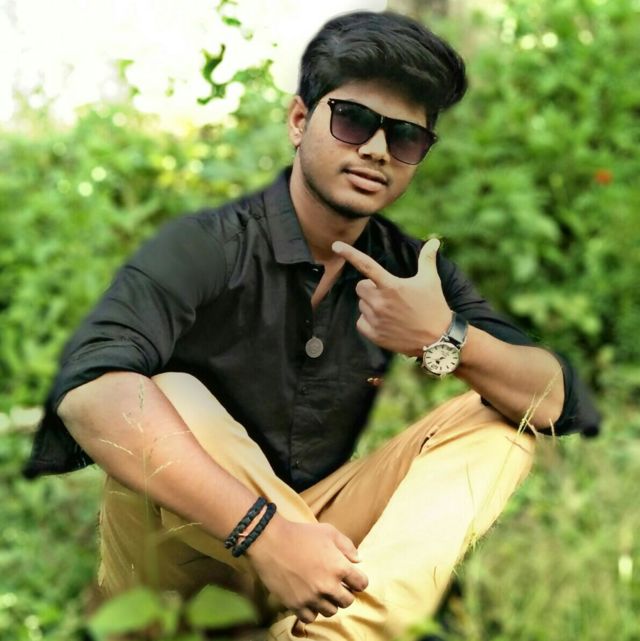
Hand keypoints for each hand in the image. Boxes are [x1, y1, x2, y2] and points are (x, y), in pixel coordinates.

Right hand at [246, 516, 367, 632]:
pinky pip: (311, 617)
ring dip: (329, 602)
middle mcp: (328, 586)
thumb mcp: (329, 532)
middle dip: (345, 593)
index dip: (358, 580)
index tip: (352, 578)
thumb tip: (358, 561)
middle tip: (336, 584)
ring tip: (321, 591)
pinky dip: (312, 610)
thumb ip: (347, 546)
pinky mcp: (296, 605)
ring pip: (331, 611)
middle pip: (348, 601)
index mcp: (339, 566)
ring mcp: (312, 597)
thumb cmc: (301, 533)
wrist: (271, 541)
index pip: (361, 584)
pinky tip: (309, 599)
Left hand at [332, 238, 451, 355]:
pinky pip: (360, 322)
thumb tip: (434, 241)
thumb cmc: (434, 307)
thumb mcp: (431, 280)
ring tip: (392, 311)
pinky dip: (369, 321)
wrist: (437, 339)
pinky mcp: (374, 335)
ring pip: (361, 305)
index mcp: (391, 286)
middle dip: (370, 288)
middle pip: (361, 287)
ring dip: (371, 305)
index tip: (336, 245)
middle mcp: (380, 302)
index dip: (350, 253)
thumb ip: (427, 259)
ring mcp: (376, 319)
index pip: (366, 265)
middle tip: (388, 294)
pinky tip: (385, 323)